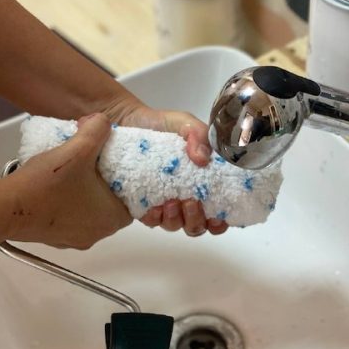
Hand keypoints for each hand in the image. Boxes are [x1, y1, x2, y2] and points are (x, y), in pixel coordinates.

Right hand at [6, 113, 131, 248]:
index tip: (117, 169)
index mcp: (112, 217)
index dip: (126, 183)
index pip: (132, 201)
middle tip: (94, 166)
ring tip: (74, 174)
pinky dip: (69, 205)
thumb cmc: (45, 185)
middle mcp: (99, 233)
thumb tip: (103, 121)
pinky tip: (58, 189)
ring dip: (86, 195)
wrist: (6, 208)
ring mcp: (78, 240)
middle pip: (111, 206)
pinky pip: (72, 220)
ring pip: (91, 214)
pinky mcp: (58, 239)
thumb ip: (97, 131)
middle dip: (104, 186)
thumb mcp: (77, 149)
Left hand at [118, 102, 227, 236]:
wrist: (127, 122)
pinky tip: (153, 207)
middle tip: (191, 202)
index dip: (220, 222)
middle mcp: (185, 199)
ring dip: (176, 219)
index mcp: (202, 184)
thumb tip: (202, 159)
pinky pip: (151, 220)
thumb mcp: (185, 123)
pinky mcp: (142, 205)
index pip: (218, 213)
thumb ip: (199, 135)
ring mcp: (164, 204)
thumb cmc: (161, 125)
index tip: (218, 216)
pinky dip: (154, 217)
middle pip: (197, 226)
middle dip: (197, 220)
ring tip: (170, 202)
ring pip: (175, 226)